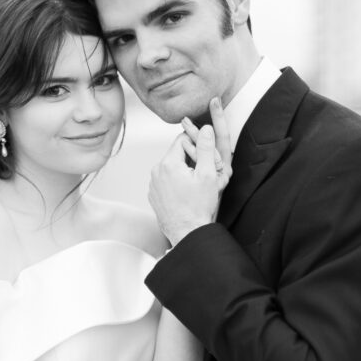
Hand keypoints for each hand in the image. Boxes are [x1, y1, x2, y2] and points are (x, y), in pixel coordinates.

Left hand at [149, 97, 232, 245]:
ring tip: (195, 186)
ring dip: (183, 170)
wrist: (187, 232)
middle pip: (176, 153)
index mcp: (168, 163)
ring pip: (171, 167)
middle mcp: (156, 171)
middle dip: (190, 158)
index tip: (206, 157)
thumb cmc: (198, 207)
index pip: (183, 139)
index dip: (197, 144)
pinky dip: (175, 182)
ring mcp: (153, 184)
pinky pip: (165, 180)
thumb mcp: (208, 174)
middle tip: (203, 173)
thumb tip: (205, 128)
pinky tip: (186, 194)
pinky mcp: (153, 194)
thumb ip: (206, 148)